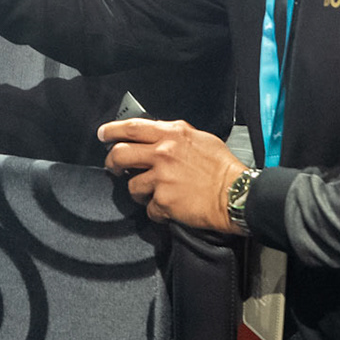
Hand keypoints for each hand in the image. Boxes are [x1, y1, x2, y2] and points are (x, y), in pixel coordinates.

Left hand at [96, 117, 247, 231]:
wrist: (236, 194)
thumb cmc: (223, 168)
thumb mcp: (200, 139)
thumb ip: (176, 136)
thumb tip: (159, 138)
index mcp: (172, 135)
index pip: (132, 127)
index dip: (112, 130)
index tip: (103, 134)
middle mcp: (163, 153)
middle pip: (120, 154)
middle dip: (111, 162)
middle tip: (113, 167)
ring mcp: (161, 178)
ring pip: (131, 186)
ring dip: (138, 192)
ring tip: (152, 194)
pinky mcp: (163, 201)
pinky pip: (149, 208)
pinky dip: (156, 211)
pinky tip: (168, 208)